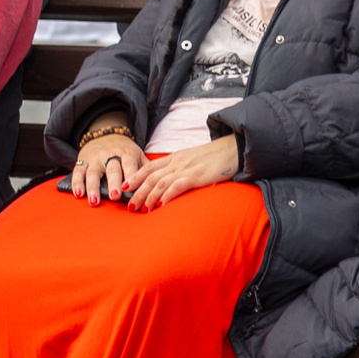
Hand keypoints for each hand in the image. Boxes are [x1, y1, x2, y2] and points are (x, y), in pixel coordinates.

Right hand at [68, 132, 146, 203]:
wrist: (107, 134)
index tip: (131, 189)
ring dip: (93, 187)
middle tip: (114, 196)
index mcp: (127, 153)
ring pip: (93, 172)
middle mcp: (110, 154)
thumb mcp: (138, 155)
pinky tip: (78, 194)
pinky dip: (77, 182)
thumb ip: (146, 169)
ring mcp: (95, 158)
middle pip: (112, 169)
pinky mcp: (82, 160)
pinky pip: (78, 171)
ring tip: (94, 201)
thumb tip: (158, 188)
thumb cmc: (125, 152)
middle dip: (113, 183)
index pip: (130, 165)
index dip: (131, 176)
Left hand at [124, 133, 240, 210]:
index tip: (125, 186)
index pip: (149, 167)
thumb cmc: (214, 157)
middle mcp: (177, 162)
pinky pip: (178, 186)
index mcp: (174, 157)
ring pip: (160, 182)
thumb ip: (179, 168)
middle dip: (138, 191)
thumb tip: (168, 182)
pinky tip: (160, 205)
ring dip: (149, 197)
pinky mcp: (197, 176)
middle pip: (151, 177)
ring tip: (141, 209)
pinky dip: (167, 195)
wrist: (234, 149)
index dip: (135, 176)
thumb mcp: (192, 159)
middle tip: (130, 205)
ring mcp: (186, 168)